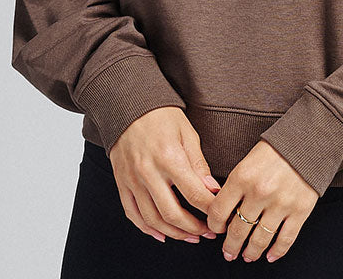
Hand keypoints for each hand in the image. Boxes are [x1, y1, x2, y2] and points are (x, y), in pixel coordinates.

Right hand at [108, 106, 221, 243]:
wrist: (128, 105)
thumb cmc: (161, 116)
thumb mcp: (187, 133)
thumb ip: (198, 163)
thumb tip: (212, 190)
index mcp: (169, 158)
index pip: (194, 194)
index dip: (210, 210)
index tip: (220, 216)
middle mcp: (148, 172)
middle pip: (172, 214)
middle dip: (194, 229)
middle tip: (208, 233)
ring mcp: (132, 180)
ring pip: (153, 220)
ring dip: (174, 233)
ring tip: (190, 237)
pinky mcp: (121, 183)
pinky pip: (133, 214)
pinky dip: (147, 229)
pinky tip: (162, 234)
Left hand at [205, 140, 318, 262]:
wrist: (308, 141)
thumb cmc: (276, 149)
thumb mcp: (248, 160)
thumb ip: (236, 184)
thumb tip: (224, 211)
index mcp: (242, 176)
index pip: (219, 211)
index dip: (214, 225)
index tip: (216, 230)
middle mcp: (259, 192)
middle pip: (238, 230)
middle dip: (230, 246)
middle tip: (229, 252)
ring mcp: (280, 204)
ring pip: (260, 239)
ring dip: (251, 252)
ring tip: (248, 256)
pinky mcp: (300, 211)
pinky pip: (285, 239)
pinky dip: (277, 252)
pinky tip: (270, 255)